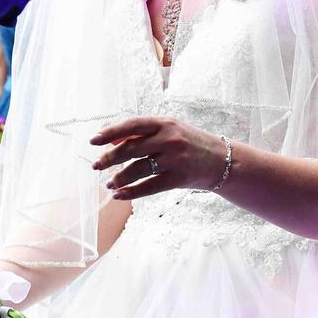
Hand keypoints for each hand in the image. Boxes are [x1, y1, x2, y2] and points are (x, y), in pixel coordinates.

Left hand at [90, 116, 225, 200]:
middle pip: (131, 148)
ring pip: (138, 169)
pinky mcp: (179, 178)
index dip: (110, 132)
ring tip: (109, 183)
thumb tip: (111, 139)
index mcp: (164, 123)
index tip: (93, 140)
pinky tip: (119, 195)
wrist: (223, 160)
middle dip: (110, 158)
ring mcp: (175, 159)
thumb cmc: (189, 143)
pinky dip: (131, 192)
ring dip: (119, 178)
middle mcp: (169, 139)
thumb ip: (142, 133)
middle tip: (95, 166)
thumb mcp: (169, 130)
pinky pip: (149, 187)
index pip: (131, 125)